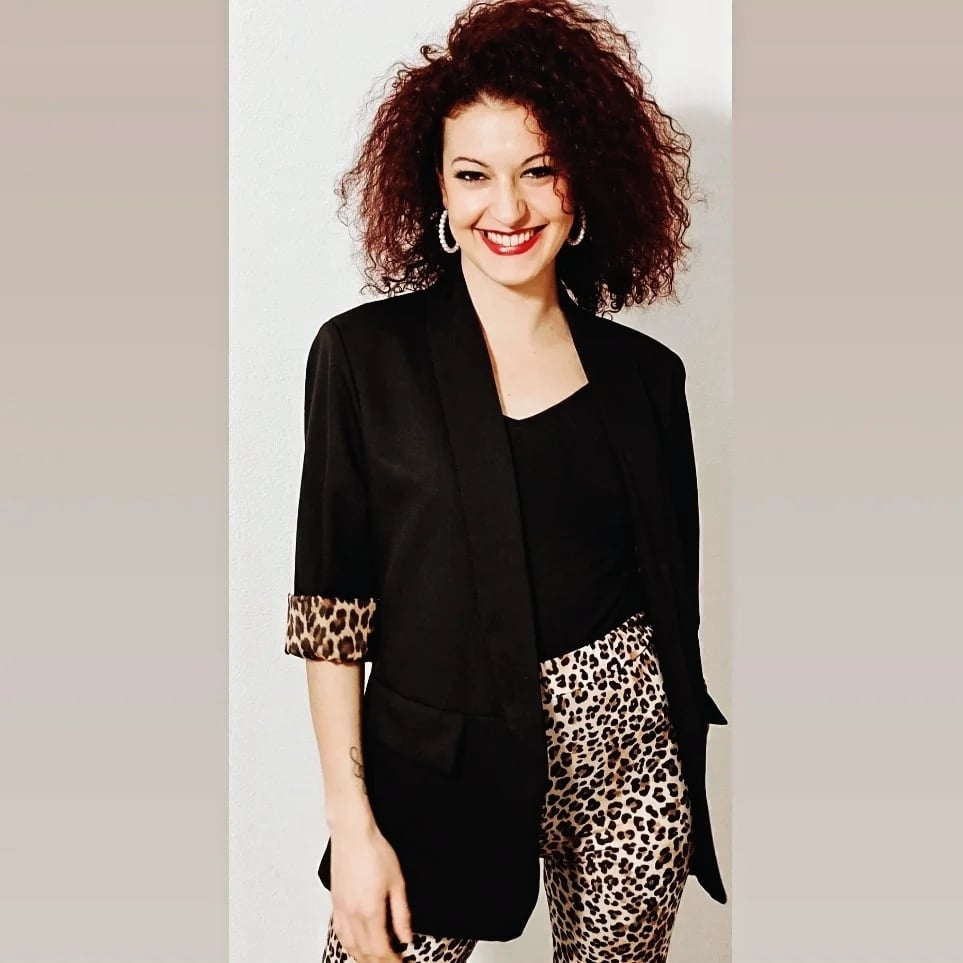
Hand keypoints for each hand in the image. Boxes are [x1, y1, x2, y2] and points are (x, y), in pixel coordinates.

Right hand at [330, 821, 413, 962]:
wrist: (352, 833)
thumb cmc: (375, 851)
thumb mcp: (397, 882)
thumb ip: (402, 914)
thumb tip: (406, 938)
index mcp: (370, 911)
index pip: (381, 950)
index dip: (392, 961)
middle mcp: (353, 915)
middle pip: (365, 952)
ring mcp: (341, 909)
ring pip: (350, 946)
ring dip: (362, 958)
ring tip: (375, 961)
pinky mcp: (335, 902)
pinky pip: (340, 933)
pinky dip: (349, 946)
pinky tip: (355, 946)